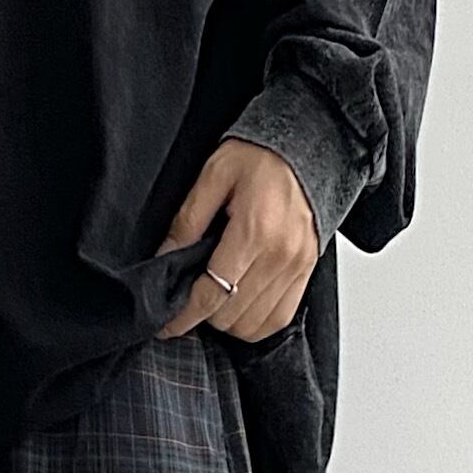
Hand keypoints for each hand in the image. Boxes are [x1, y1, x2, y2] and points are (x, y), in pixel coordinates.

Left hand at [154, 138, 317, 343]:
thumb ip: (187, 221)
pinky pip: (278, 320)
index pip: (212, 294)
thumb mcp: (214, 175)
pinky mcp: (306, 272)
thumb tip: (164, 259)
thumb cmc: (261, 156)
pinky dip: (254, 323)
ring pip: (252, 325)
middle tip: (191, 295)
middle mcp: (279, 256)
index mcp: (254, 232)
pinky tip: (240, 306)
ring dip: (227, 320)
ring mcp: (296, 267)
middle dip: (204, 312)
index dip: (184, 316)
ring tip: (216, 298)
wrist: (308, 146)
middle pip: (230, 315)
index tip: (167, 325)